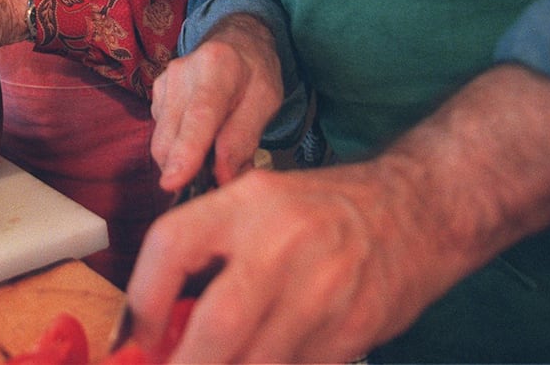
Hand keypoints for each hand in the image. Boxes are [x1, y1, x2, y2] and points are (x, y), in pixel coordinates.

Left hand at [126, 66, 549, 361]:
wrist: (417, 209)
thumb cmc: (323, 211)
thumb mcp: (261, 203)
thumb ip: (211, 251)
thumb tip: (155, 320)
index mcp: (248, 201)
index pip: (172, 244)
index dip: (141, 298)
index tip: (133, 337)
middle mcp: (284, 242)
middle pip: (217, 323)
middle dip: (185, 362)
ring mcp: (324, 289)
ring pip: (257, 359)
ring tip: (214, 364)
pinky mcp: (354, 328)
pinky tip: (266, 361)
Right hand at [149, 13, 283, 193]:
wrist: (236, 41)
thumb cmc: (255, 72)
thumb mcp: (266, 101)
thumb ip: (243, 139)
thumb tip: (221, 178)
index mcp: (217, 68)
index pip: (199, 117)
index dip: (186, 152)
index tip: (174, 183)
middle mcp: (182, 72)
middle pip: (171, 136)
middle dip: (186, 169)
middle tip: (216, 182)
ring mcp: (164, 82)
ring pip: (162, 141)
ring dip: (183, 160)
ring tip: (212, 155)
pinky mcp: (155, 93)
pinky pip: (162, 135)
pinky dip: (178, 147)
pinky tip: (200, 138)